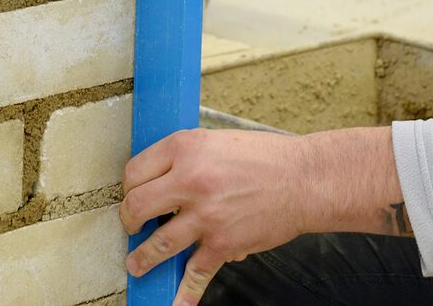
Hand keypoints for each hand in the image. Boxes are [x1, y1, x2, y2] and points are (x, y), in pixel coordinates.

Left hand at [120, 127, 405, 305]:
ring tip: (136, 264)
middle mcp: (190, 181)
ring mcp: (205, 216)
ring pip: (157, 243)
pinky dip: (182, 293)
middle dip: (129, 219)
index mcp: (185, 148)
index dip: (129, 185)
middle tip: (132, 224)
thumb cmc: (263, 157)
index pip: (135, 170)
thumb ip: (184, 158)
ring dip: (142, 258)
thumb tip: (158, 179)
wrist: (304, 180)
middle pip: (136, 206)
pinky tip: (172, 301)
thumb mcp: (214, 141)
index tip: (132, 193)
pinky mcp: (222, 244)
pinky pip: (194, 273)